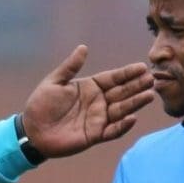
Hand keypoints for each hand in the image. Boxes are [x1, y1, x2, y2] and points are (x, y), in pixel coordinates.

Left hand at [20, 45, 155, 158]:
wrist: (31, 132)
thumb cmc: (40, 105)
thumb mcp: (54, 83)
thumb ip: (70, 67)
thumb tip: (83, 47)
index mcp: (90, 87)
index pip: (113, 78)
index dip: (127, 73)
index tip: (142, 67)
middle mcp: (98, 102)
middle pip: (122, 92)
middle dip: (137, 86)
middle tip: (151, 79)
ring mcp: (98, 118)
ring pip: (122, 110)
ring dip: (135, 103)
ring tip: (149, 95)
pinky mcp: (95, 135)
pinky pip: (113, 130)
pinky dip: (123, 126)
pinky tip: (133, 118)